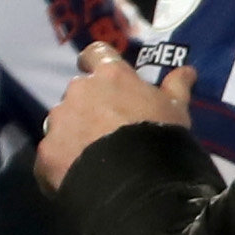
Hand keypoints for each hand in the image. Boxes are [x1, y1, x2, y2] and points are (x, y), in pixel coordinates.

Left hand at [34, 41, 192, 187]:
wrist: (135, 181)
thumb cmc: (159, 136)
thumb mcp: (175, 109)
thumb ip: (176, 86)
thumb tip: (188, 70)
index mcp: (110, 75)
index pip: (95, 53)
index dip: (95, 61)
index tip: (98, 72)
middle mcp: (78, 91)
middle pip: (78, 93)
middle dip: (88, 107)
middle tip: (106, 131)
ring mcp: (59, 121)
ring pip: (62, 122)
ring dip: (73, 133)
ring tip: (91, 158)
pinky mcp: (46, 152)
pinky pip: (52, 155)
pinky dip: (62, 163)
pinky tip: (76, 177)